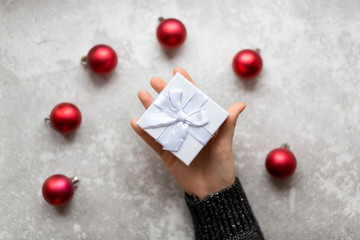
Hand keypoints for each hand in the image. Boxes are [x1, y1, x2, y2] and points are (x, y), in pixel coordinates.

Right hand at [131, 67, 245, 199]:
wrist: (212, 191)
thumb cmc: (222, 167)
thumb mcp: (225, 144)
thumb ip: (228, 124)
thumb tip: (240, 104)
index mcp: (201, 124)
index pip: (193, 101)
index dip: (186, 86)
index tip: (177, 71)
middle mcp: (187, 128)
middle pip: (174, 107)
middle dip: (164, 93)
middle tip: (154, 80)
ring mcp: (176, 140)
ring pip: (162, 121)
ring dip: (151, 109)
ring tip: (142, 95)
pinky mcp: (167, 153)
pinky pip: (153, 141)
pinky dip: (144, 133)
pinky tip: (136, 122)